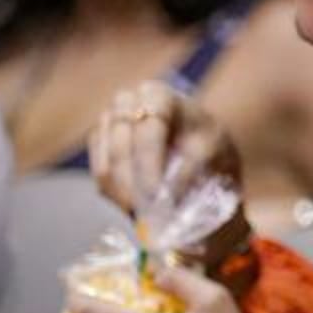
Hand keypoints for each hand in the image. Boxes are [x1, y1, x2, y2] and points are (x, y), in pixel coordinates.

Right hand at [89, 80, 240, 216]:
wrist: (200, 143)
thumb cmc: (210, 143)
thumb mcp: (213, 152)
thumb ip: (190, 170)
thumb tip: (164, 196)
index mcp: (158, 96)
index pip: (147, 132)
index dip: (150, 164)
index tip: (156, 195)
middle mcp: (126, 103)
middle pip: (120, 149)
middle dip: (134, 185)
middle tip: (150, 215)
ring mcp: (107, 123)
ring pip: (105, 166)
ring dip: (125, 195)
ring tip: (147, 215)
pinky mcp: (99, 146)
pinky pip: (101, 177)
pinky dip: (117, 196)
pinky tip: (137, 207)